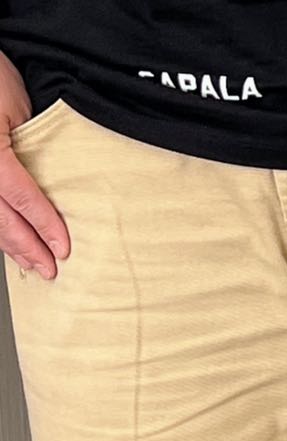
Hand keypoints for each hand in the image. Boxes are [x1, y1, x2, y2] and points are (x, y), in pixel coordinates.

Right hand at [0, 52, 68, 278]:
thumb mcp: (19, 107)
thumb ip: (33, 148)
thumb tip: (52, 182)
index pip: (21, 197)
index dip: (43, 226)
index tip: (63, 248)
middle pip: (0, 219)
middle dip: (27, 248)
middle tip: (50, 270)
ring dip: (9, 245)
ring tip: (31, 262)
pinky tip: (7, 242)